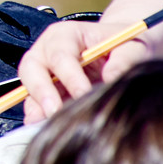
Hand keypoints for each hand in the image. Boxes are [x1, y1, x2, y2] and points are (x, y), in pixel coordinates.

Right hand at [18, 17, 162, 120]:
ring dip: (37, 107)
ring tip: (46, 125)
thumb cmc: (125, 45)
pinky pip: (35, 103)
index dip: (70, 77)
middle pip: (31, 68)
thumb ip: (125, 58)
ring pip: (29, 88)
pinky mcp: (47, 91)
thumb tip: (111, 78)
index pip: (60, 56)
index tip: (83, 95)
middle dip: (41, 91)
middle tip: (54, 112)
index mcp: (65, 35)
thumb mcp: (132, 45)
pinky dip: (38, 116)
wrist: (123, 51)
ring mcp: (44, 71)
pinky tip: (45, 128)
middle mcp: (47, 51)